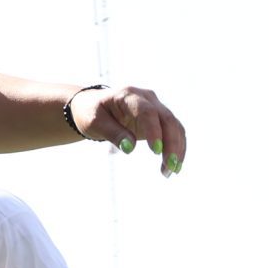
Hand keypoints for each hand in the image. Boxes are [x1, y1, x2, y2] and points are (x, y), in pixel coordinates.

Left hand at [67, 84, 186, 175]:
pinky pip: (174, 132)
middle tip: (171, 166)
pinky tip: (172, 166)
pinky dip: (176, 148)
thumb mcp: (95, 123)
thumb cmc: (91, 113)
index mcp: (129, 95)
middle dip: (172, 143)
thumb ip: (113, 133)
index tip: (156, 152)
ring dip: (177, 149)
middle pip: (167, 119)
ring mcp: (156, 107)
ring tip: (170, 171)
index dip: (154, 131)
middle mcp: (147, 98)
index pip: (147, 112)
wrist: (93, 105)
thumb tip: (130, 148)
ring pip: (175, 126)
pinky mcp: (160, 119)